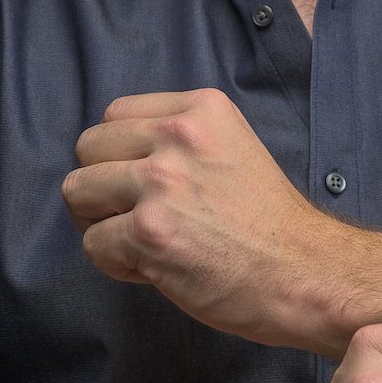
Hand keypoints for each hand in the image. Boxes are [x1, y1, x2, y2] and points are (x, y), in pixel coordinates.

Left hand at [62, 87, 343, 349]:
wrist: (304, 273)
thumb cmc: (268, 224)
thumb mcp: (231, 148)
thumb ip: (179, 139)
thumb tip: (112, 157)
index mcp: (200, 108)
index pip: (115, 114)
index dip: (121, 154)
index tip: (149, 184)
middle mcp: (178, 135)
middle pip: (88, 148)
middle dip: (102, 186)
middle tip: (136, 216)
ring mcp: (162, 182)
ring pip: (78, 192)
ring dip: (101, 223)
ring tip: (142, 242)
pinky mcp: (150, 231)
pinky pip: (93, 244)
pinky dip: (117, 264)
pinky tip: (157, 268)